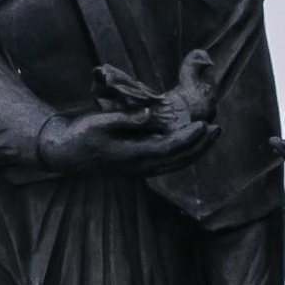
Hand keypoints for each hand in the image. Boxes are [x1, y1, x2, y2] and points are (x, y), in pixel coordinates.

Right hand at [38, 48, 219, 176]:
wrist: (67, 155)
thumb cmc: (81, 136)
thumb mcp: (99, 123)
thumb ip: (126, 120)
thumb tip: (151, 114)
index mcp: (133, 155)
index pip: (170, 148)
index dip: (189, 138)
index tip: (204, 125)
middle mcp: (141, 166)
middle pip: (180, 159)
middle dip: (201, 145)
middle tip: (217, 128)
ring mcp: (142, 169)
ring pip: (177, 163)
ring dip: (197, 150)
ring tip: (212, 134)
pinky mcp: (140, 167)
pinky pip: (169, 162)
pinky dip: (185, 153)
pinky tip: (193, 142)